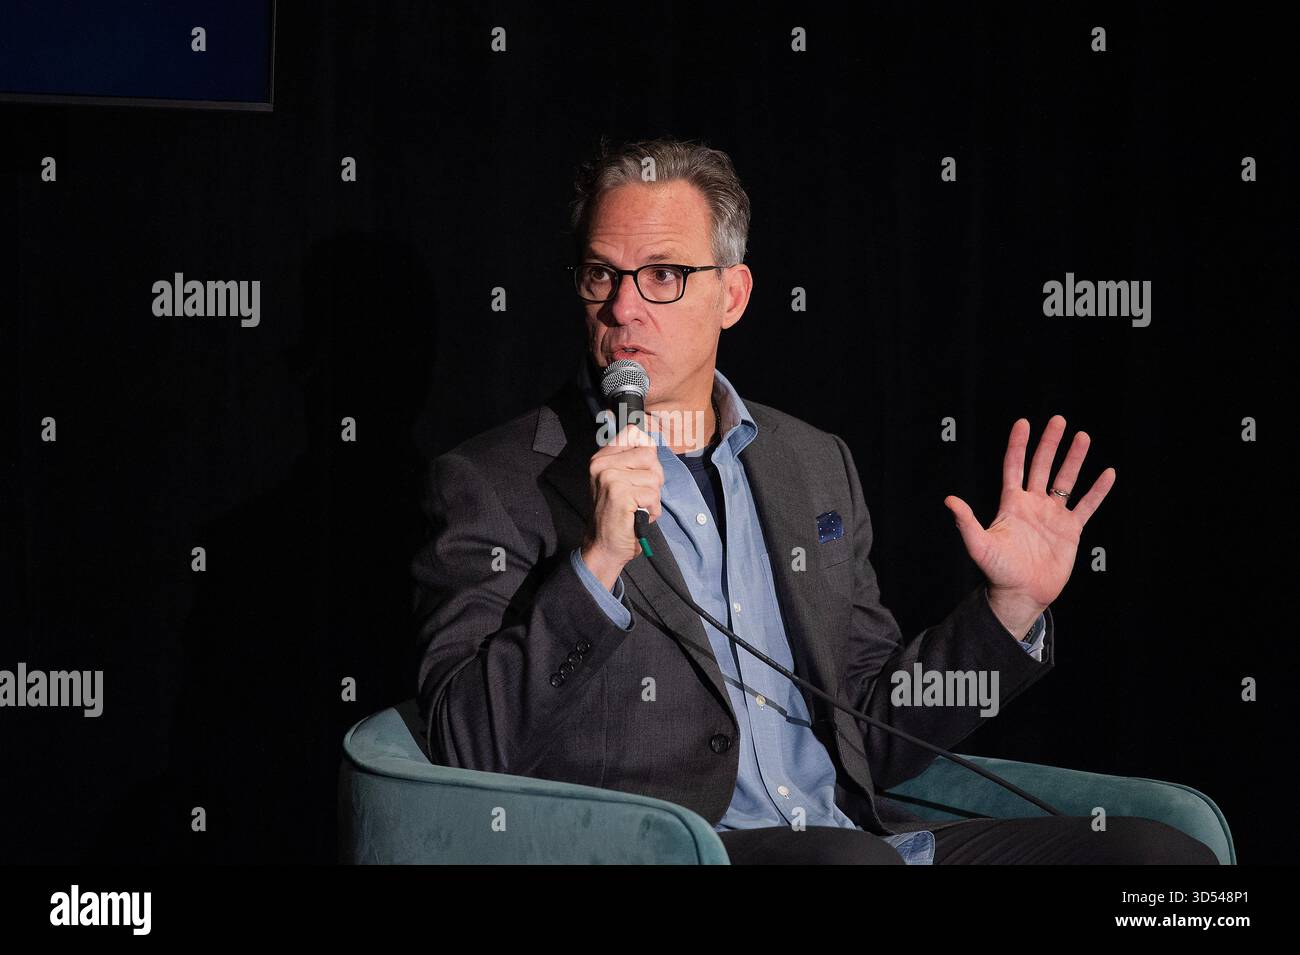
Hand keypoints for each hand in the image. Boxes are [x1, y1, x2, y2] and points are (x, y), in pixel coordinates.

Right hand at [581, 424, 663, 589]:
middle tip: (640, 495)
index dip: (647, 449)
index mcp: (601, 458)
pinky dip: (652, 510)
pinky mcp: (619, 493)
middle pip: (649, 454)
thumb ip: (633, 460)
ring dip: (653, 497)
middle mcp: (602, 464)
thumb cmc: (617, 514)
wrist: (604, 545)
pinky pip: (653, 495)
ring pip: (654, 477)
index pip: (633, 432)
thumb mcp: (620, 480)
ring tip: (637, 507)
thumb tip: (650, 440)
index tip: (642, 471)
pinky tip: (637, 515)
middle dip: (654, 478)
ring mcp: (609, 478)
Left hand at [943, 415, 1115, 632]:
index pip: (1014, 467)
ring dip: (1074, 459)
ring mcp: (1053, 516)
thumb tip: (949, 500)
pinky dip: (1098, 491)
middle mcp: (1033, 505)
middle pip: (1042, 466)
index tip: (1023, 423)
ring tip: (1083, 437)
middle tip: (1058, 420)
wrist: (1021, 594)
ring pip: (1065, 481)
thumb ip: (966, 522)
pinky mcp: (1071, 530)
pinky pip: (1087, 506)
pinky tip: (1108, 473)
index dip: (1018, 445)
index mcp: (1011, 504)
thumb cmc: (998, 571)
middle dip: (1049, 443)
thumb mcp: (979, 545)